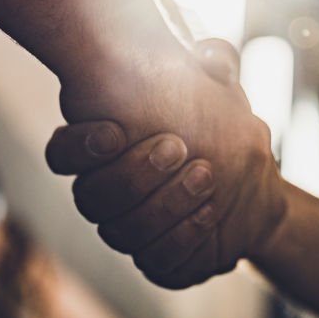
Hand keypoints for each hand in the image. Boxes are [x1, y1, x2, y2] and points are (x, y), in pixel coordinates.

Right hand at [47, 39, 286, 287]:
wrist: (256, 181)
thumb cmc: (223, 125)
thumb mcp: (222, 88)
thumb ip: (214, 63)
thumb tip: (210, 54)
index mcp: (104, 148)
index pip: (63, 153)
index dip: (80, 147)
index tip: (116, 130)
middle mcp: (108, 194)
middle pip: (91, 197)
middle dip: (133, 173)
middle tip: (177, 146)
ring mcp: (129, 231)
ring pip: (121, 233)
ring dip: (163, 204)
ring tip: (205, 175)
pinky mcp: (158, 261)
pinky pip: (156, 263)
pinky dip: (181, 239)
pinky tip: (209, 215)